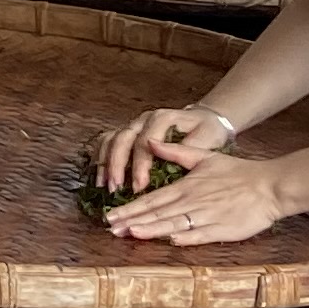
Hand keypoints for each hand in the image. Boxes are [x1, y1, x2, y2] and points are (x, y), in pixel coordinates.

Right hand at [98, 104, 234, 196]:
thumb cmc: (206, 131)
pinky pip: (106, 142)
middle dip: (117, 165)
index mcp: (163, 119)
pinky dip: (100, 159)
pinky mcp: (127, 132)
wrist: (203, 119)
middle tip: (117, 188)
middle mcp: (144, 119)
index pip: (145, 142)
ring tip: (105, 186)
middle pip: (122, 139)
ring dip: (105, 163)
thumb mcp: (208, 138)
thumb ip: (192, 147)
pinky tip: (101, 178)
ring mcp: (133, 124)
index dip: (140, 165)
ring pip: (111, 139)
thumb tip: (172, 161)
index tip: (140, 187)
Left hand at [105, 145, 295, 245]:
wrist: (269, 186)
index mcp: (187, 185)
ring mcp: (207, 216)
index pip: (152, 198)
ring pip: (175, 224)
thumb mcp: (204, 156)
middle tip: (110, 228)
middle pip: (158, 213)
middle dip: (132, 221)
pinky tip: (170, 241)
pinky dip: (186, 238)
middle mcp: (193, 201)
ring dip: (152, 229)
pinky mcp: (223, 230)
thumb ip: (175, 153)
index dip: (131, 207)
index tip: (111, 214)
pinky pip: (201, 235)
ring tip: (130, 233)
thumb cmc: (237, 172)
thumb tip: (150, 143)